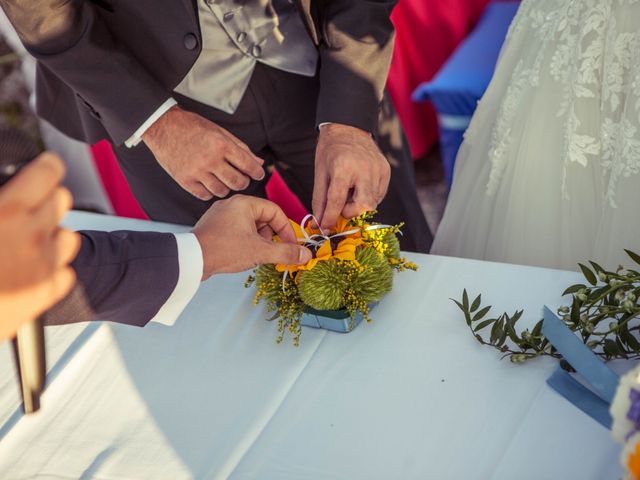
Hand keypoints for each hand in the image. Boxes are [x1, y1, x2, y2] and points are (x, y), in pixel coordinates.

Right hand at [0, 153, 79, 340]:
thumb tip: (4, 189)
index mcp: (8, 212)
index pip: (49, 173)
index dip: (46, 167)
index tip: (43, 166)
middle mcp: (32, 237)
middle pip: (62, 201)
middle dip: (45, 199)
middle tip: (24, 206)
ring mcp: (44, 266)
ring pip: (68, 236)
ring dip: (51, 234)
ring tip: (26, 239)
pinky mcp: (47, 293)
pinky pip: (64, 271)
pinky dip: (50, 268)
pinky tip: (28, 269)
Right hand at [142, 105, 264, 200]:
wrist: (162, 126)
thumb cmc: (193, 127)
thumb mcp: (220, 132)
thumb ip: (241, 148)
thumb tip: (259, 163)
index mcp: (221, 144)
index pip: (248, 165)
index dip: (257, 172)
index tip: (258, 174)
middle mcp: (210, 159)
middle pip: (237, 182)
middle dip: (243, 182)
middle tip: (241, 178)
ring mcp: (197, 171)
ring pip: (222, 191)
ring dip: (227, 187)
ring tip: (224, 179)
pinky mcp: (185, 180)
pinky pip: (205, 195)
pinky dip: (210, 191)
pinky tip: (210, 183)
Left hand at [192, 195, 311, 278]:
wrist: (191, 259)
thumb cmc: (223, 249)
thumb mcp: (260, 252)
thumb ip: (285, 252)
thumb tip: (304, 255)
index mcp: (244, 203)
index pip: (275, 211)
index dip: (286, 230)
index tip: (291, 245)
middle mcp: (232, 204)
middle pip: (263, 218)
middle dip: (270, 237)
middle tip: (272, 252)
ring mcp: (221, 215)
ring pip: (250, 226)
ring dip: (258, 241)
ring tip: (254, 255)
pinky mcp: (214, 227)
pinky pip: (236, 231)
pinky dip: (244, 242)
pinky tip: (241, 255)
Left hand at [313, 123, 389, 229]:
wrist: (348, 128)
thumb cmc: (330, 151)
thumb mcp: (320, 174)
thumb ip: (320, 201)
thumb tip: (318, 224)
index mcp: (343, 167)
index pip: (338, 200)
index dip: (330, 218)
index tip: (325, 227)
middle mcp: (364, 168)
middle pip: (364, 206)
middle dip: (351, 213)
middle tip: (341, 207)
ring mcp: (378, 169)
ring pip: (373, 203)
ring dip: (358, 206)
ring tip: (349, 193)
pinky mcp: (386, 170)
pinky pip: (379, 195)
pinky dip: (367, 198)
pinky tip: (359, 187)